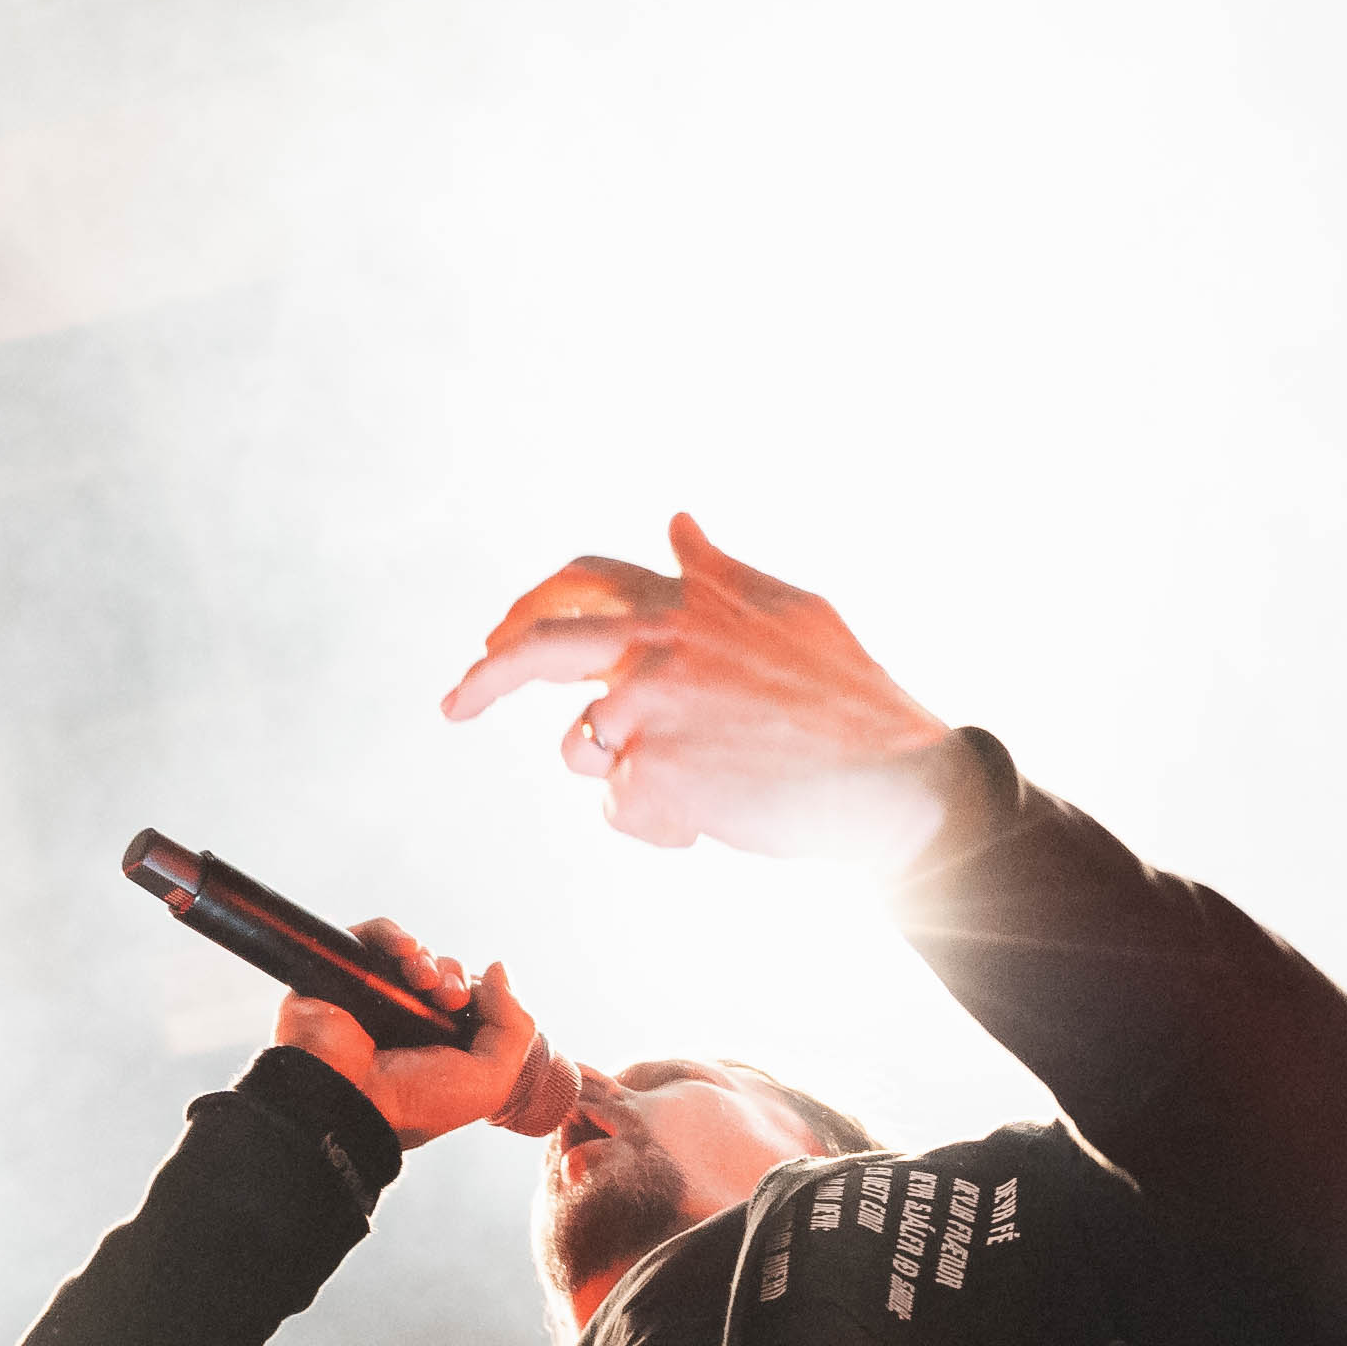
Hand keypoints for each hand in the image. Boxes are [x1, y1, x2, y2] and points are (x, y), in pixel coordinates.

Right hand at [274, 920, 576, 1145]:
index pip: (467, 1002)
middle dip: (453, 978)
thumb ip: (514, 1026)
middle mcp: (404, 1024)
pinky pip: (369, 938)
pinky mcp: (338, 978)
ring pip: (410, 958)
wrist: (349, 1100)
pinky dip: (392, 933)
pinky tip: (405, 948)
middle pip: (442, 975)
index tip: (471, 1007)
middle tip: (448, 998)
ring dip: (428, 960)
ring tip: (423, 979)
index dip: (477, 995)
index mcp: (437, 1049)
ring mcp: (371, 1001)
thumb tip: (498, 969)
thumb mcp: (490, 1080)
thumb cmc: (416, 1103)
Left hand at [440, 514, 960, 865]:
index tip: (497, 637)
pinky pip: (618, 808)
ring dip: (626, 774)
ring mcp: (649, 704)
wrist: (893, 779)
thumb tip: (676, 523)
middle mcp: (658, 638)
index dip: (530, 608)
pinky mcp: (650, 770)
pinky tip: (719, 813)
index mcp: (689, 597)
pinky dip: (660, 821)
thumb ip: (719, 572)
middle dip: (484, 677)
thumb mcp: (788, 610)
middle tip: (453, 705)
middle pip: (538, 647)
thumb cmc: (848, 700)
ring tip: (707, 780)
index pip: (583, 582)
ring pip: (581, 748)